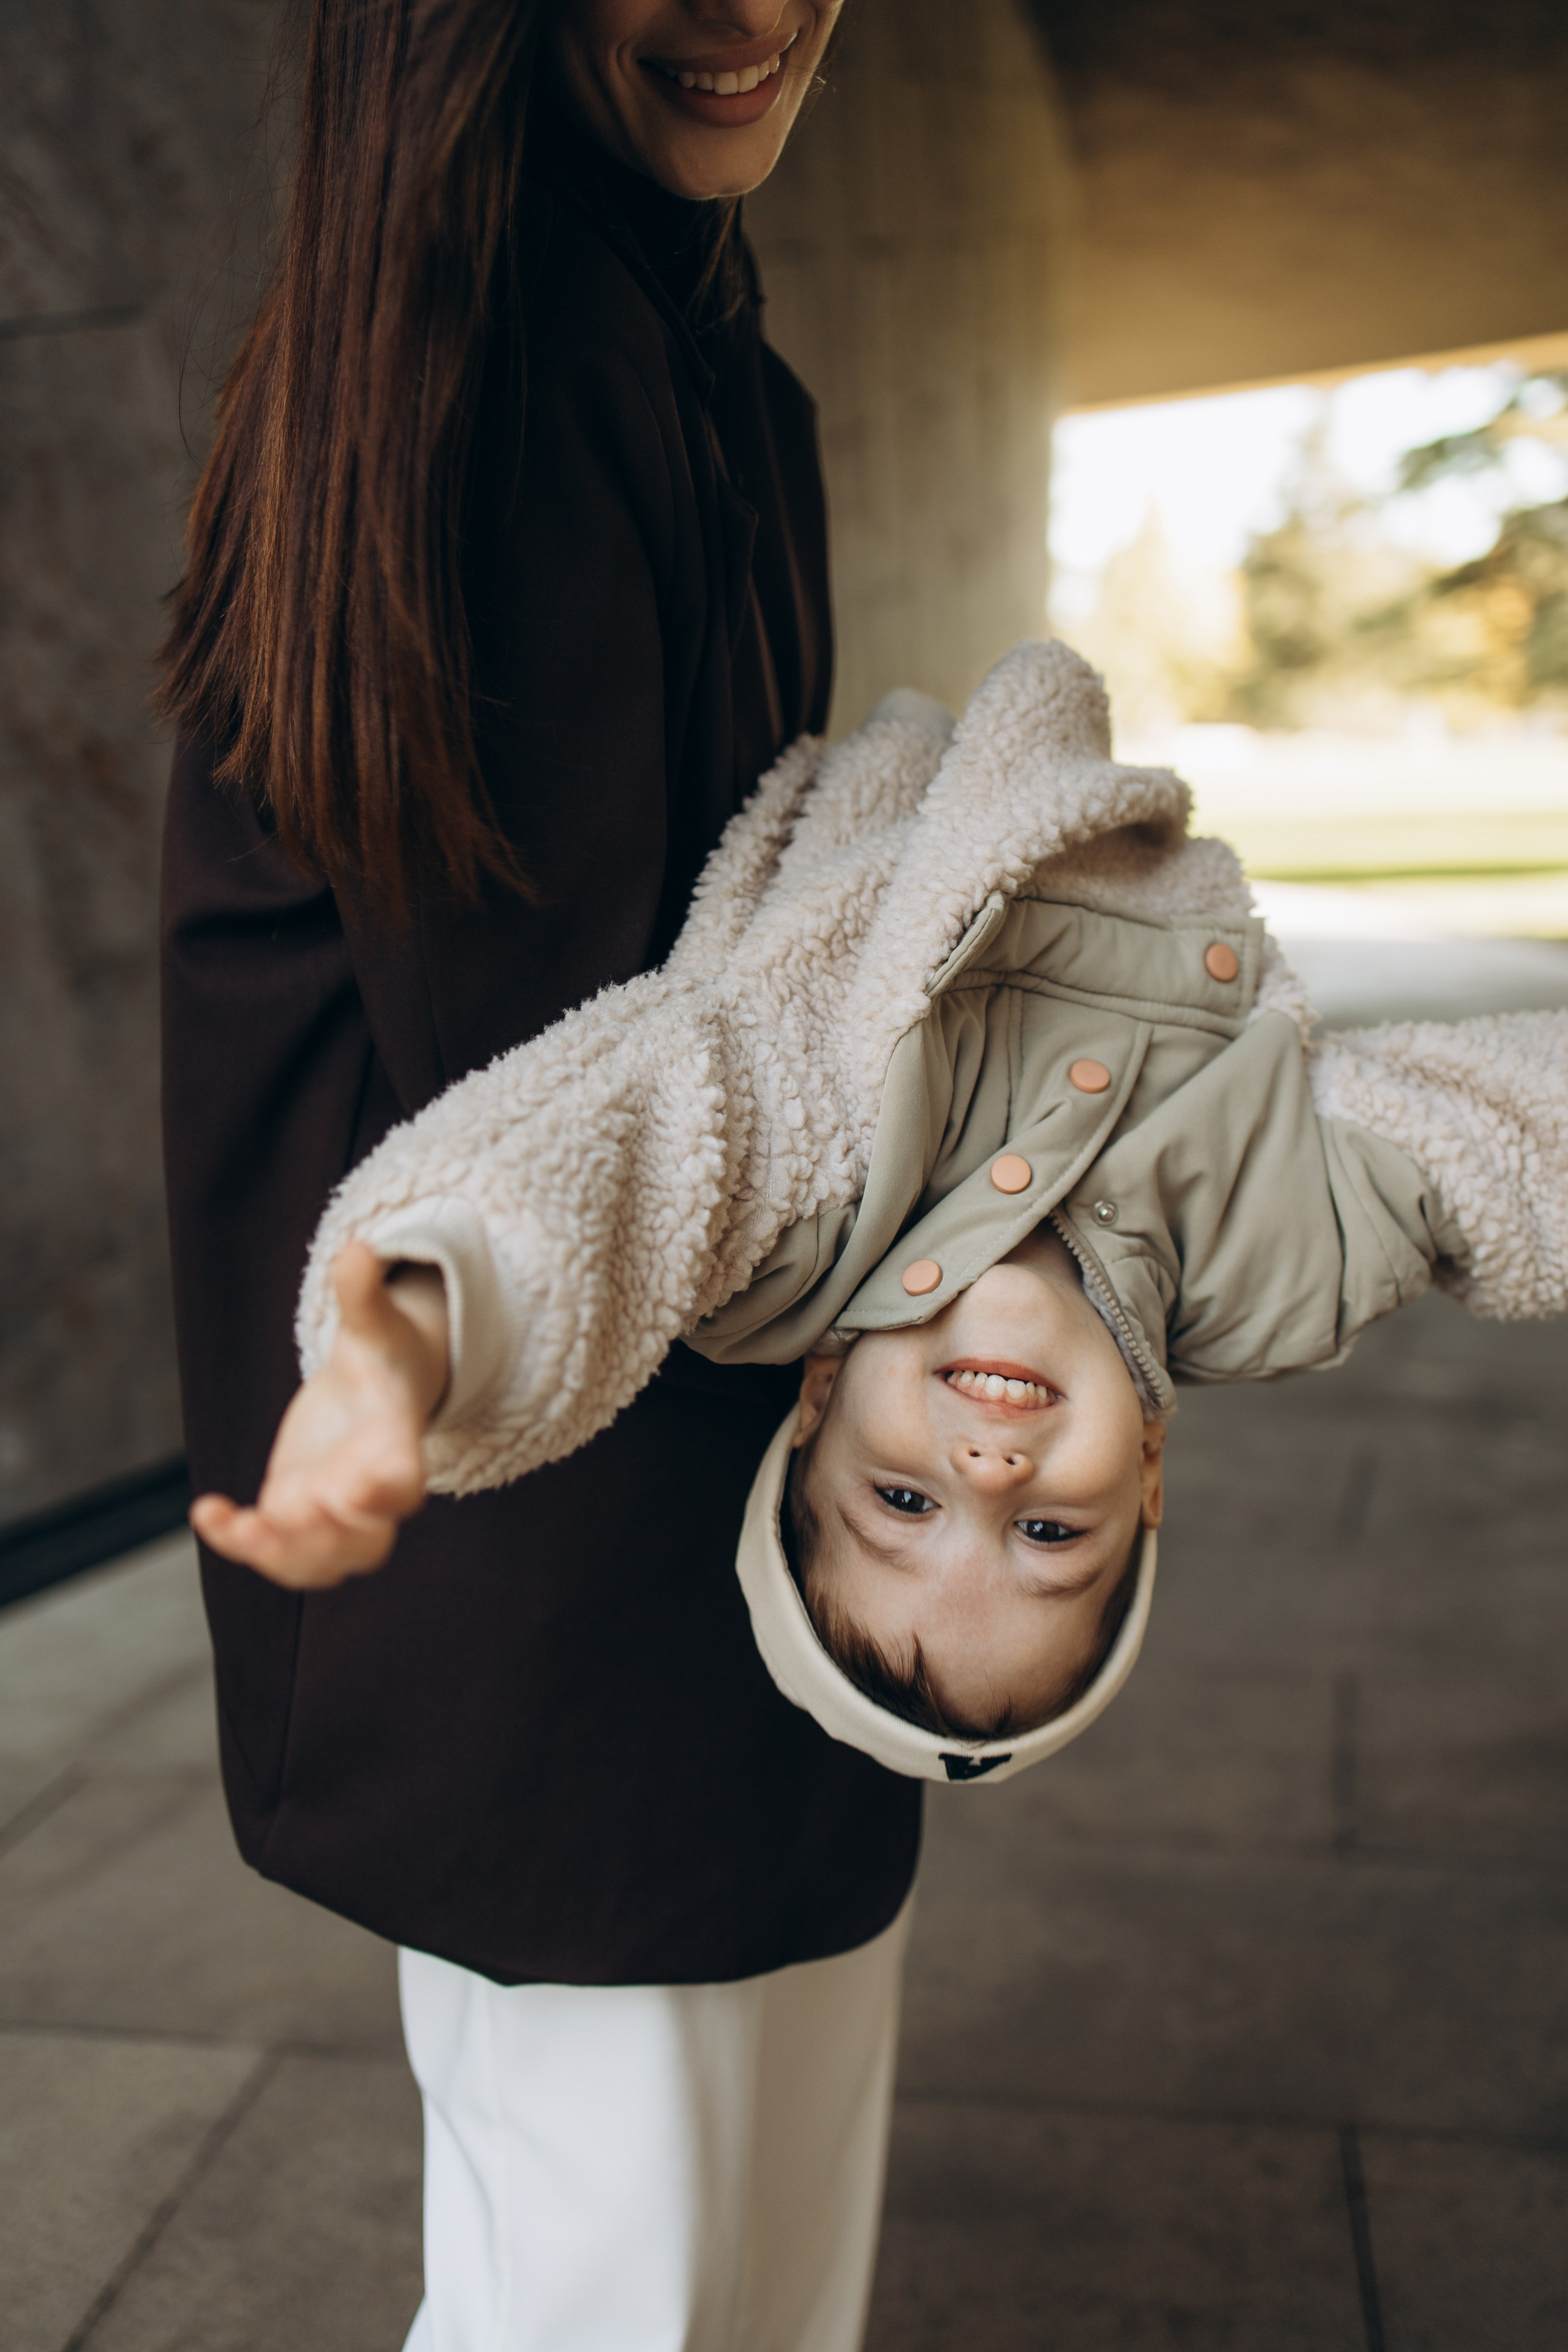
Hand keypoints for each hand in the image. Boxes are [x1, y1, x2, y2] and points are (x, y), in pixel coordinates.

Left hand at [190, 1242, 450, 1589]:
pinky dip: (237, 1539)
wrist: (372, 1385)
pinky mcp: (292, 1512)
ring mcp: (329, 1510)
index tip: (358, 1489)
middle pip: (364, 1543)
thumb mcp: (375, 1321)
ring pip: (318, 1562)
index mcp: (397, 1446)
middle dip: (326, 1539)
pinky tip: (206, 1511)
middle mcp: (367, 1491)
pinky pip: (270, 1545)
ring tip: (240, 1529)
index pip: (404, 1485)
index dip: (385, 1493)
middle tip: (288, 1514)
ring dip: (281, 1557)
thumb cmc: (382, 1352)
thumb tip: (355, 1247)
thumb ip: (363, 1295)